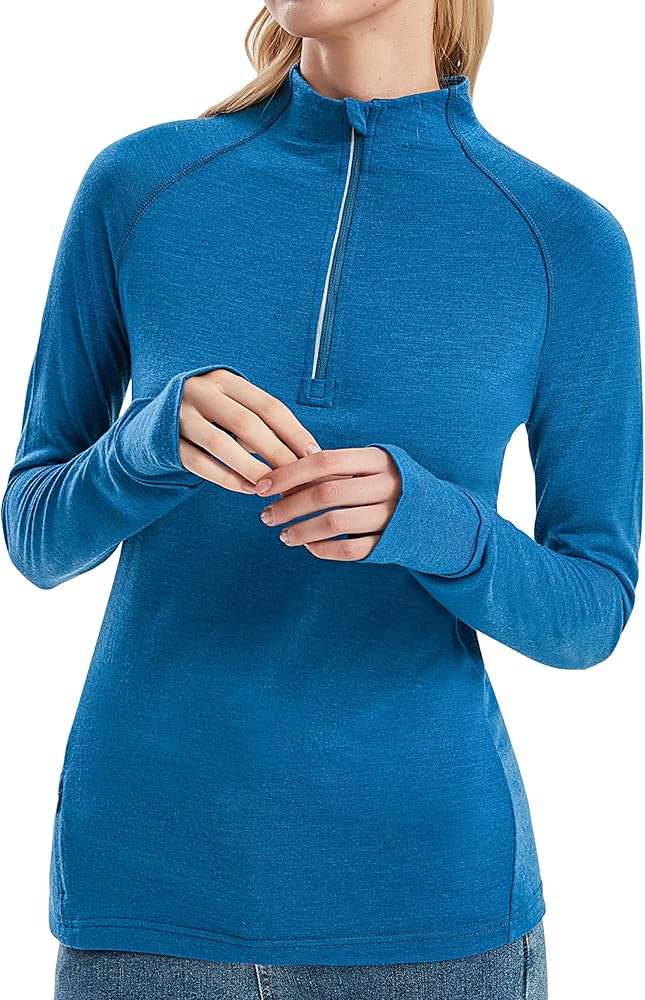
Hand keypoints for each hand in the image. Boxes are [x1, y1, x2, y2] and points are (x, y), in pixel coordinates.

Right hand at [178, 368, 320, 492]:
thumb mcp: (233, 407)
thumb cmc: (210, 417)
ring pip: (221, 445)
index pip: (268, 405)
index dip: (294, 431)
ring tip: (272, 488)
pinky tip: (247, 489)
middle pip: (247, 424)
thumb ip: (262, 423)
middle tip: (298, 478)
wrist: (153, 423)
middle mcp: (200, 391)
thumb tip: (306, 454)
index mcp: (225, 379)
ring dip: (251, 469)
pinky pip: (199, 463)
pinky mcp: (166, 441)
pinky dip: (226, 478)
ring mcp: (180, 416)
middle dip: (276, 453)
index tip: (314, 455)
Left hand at [255, 447, 400, 559]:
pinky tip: (309, 546)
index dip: (289, 474)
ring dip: (301, 531)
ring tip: (283, 535)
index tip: (262, 487)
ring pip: (335, 524)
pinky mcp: (392, 542)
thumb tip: (282, 477)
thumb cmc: (387, 484)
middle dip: (289, 506)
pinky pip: (351, 549)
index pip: (324, 462)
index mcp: (377, 459)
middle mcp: (386, 485)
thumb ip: (334, 469)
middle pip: (326, 494)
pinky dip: (325, 549)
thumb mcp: (369, 466)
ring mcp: (391, 515)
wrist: (438, 514)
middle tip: (266, 516)